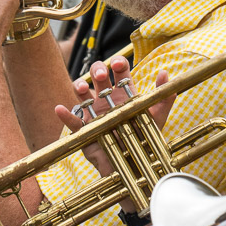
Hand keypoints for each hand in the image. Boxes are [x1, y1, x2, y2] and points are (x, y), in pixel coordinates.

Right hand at [54, 57, 175, 175]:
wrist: (133, 162)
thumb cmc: (145, 137)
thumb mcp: (157, 117)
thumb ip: (163, 96)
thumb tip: (166, 73)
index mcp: (125, 93)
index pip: (120, 70)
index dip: (118, 63)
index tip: (118, 66)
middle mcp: (108, 98)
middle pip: (98, 75)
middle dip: (98, 70)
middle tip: (101, 76)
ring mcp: (95, 112)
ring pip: (83, 92)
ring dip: (79, 85)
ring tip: (81, 88)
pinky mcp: (85, 128)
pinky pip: (72, 120)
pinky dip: (65, 115)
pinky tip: (59, 109)